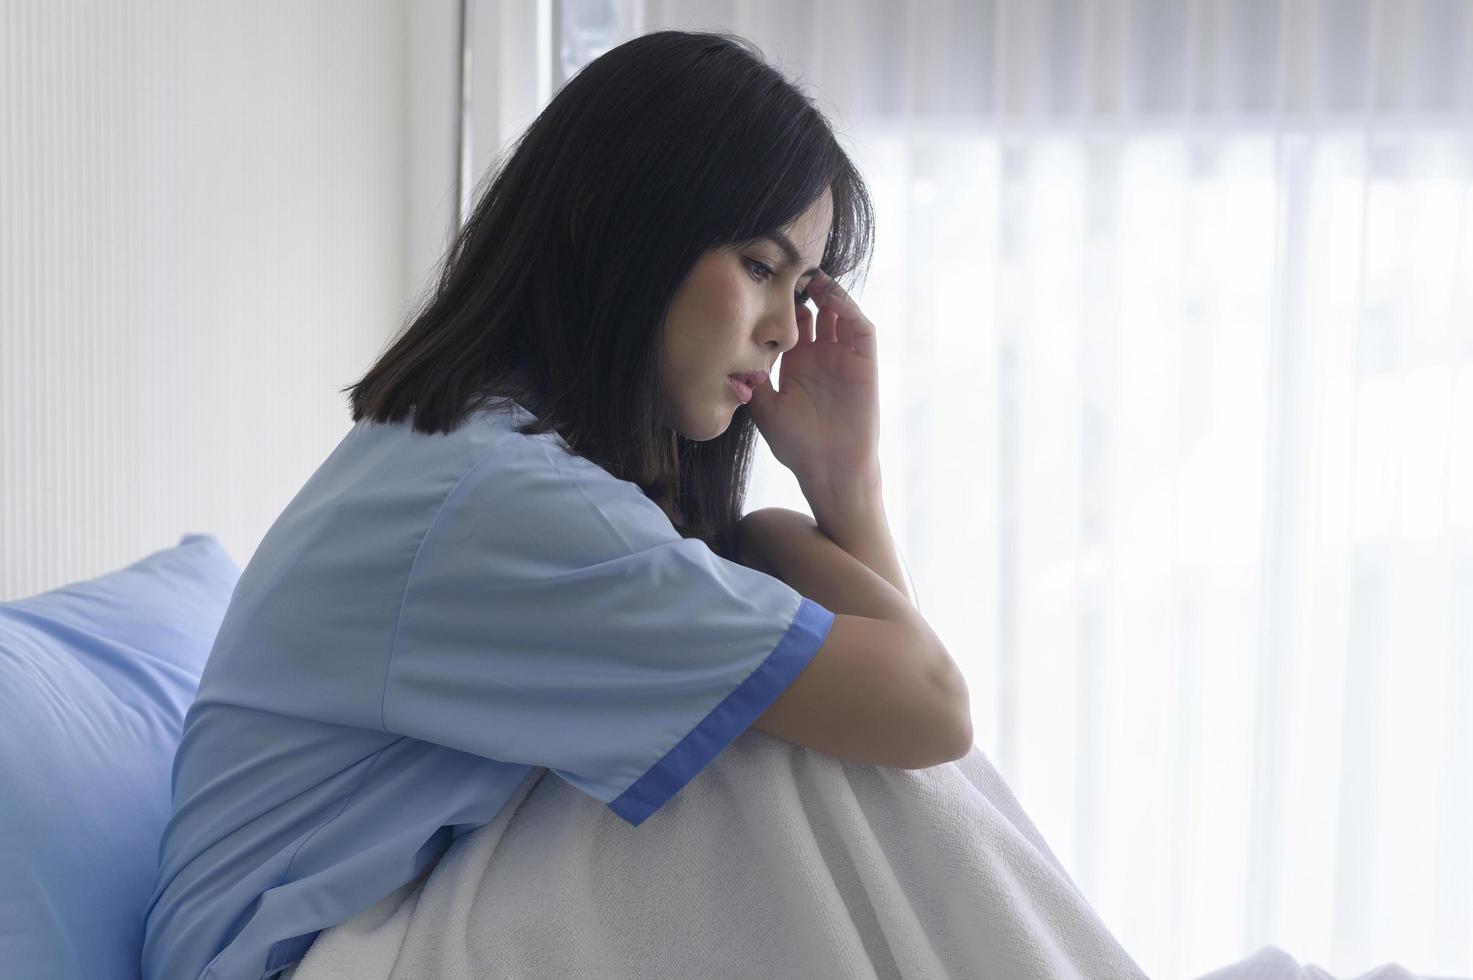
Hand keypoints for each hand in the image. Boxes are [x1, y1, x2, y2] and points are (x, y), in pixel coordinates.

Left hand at [746, 270, 879, 482]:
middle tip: (789, 267)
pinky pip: (861, 329)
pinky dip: (850, 309)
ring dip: (829, 292)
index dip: (783, 300)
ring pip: (841, 312)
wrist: (829, 470)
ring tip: (811, 276)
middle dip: (805, 287)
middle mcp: (822, 355)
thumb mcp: (765, 410)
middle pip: (818, 308)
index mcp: (797, 363)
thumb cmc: (797, 446)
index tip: (766, 280)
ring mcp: (844, 358)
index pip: (793, 320)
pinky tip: (832, 299)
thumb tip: (728, 357)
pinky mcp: (864, 364)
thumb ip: (751, 383)